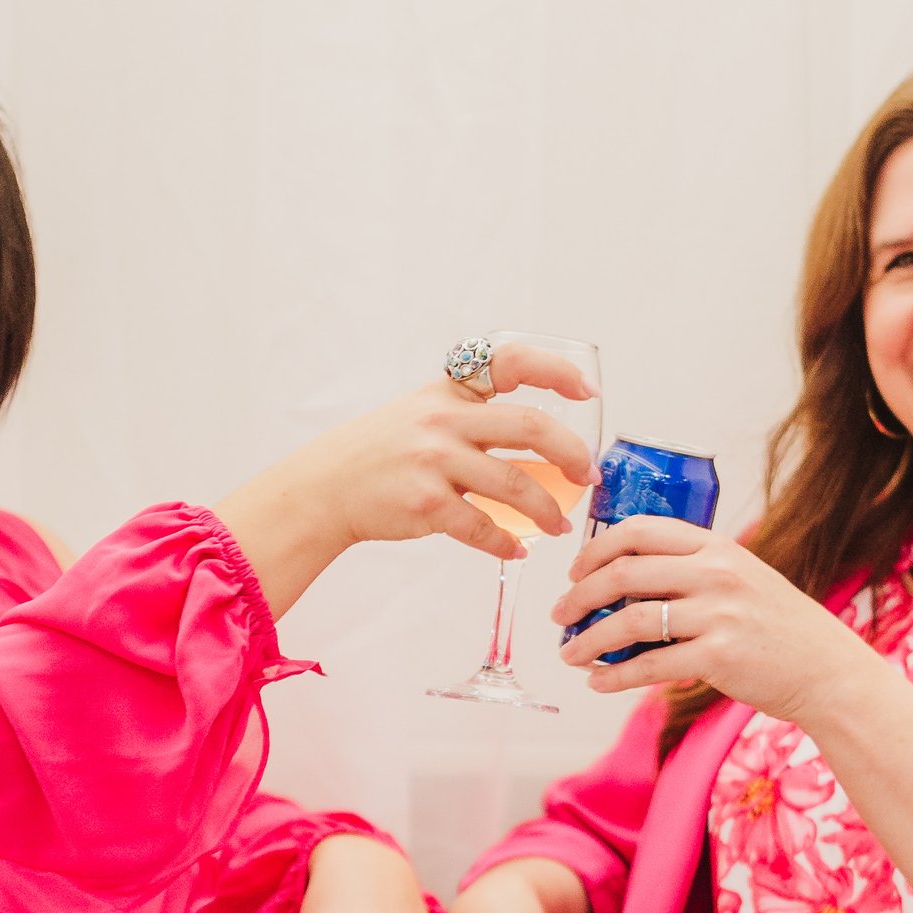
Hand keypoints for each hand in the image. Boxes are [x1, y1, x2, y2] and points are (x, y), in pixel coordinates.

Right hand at [216, 347, 597, 616]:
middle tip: (587, 474)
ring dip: (548, 509)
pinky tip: (517, 549)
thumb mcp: (421, 415)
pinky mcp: (425, 505)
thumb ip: (471, 420)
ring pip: (515, 484)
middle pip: (530, 427)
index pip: (510, 363)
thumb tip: (539, 446)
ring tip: (560, 524)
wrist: (325, 488)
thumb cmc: (379, 454)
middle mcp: (443, 420)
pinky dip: (506, 542)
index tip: (586, 393)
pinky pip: (482, 527)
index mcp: (448, 392)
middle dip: (570, 454)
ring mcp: (434, 462)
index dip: (555, 372)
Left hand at [551, 514, 864, 723]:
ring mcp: (717, 614)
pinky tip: (598, 681)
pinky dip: (615, 675)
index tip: (575, 571)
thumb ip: (692, 572)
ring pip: (629, 621)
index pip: (639, 530)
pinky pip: (649, 666)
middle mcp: (715, 572)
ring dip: (589, 639)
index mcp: (716, 546)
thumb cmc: (778, 627)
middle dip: (580, 595)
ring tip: (570, 654)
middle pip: (623, 572)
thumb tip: (623, 583)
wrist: (826, 669)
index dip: (595, 549)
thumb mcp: (741, 579)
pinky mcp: (718, 657)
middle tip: (560, 615)